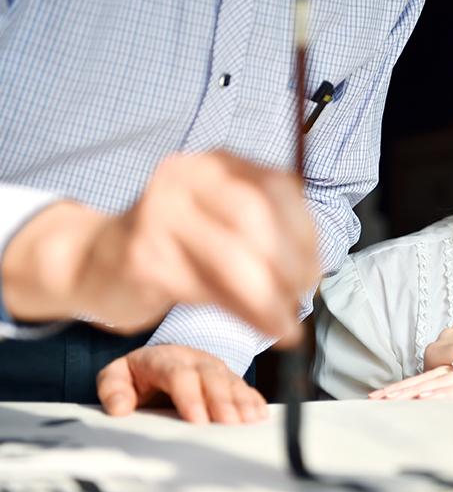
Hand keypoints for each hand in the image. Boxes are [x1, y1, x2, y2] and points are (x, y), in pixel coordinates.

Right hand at [2, 151, 317, 342]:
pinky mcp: (144, 257)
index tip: (316, 272)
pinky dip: (245, 315)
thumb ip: (267, 231)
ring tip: (287, 326)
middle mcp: (185, 176)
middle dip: (290, 265)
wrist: (97, 261)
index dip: (307, 235)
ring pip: (233, 258)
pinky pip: (208, 290)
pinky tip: (264, 329)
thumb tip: (314, 271)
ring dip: (271, 300)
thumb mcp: (222, 222)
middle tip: (303, 298)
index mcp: (215, 162)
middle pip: (256, 218)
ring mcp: (159, 214)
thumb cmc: (176, 246)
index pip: (277, 188)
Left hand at [96, 345, 267, 423]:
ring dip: (242, 402)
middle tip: (229, 425)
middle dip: (222, 401)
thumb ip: (113, 389)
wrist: (163, 358)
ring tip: (249, 422)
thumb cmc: (139, 374)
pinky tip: (260, 416)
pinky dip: (254, 401)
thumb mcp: (117, 376)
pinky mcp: (230, 379)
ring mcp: (216, 369)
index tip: (196, 420)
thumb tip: (120, 408)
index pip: (179, 374)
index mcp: (165, 359)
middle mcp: (195, 361)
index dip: (190, 396)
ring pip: (232, 382)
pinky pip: (246, 388)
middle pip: (212, 377)